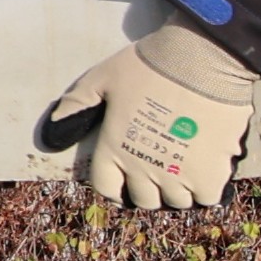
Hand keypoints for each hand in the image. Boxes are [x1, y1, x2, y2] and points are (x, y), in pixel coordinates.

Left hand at [49, 12, 258, 209]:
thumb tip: (49, 136)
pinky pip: (206, 199)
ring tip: (183, 169)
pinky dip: (206, 189)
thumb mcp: (102, 78)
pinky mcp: (211, 175)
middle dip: (147, 187)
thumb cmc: (149, 65)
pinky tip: (207, 169)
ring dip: (177, 189)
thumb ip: (75, 105)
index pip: (106, 187)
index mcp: (113, 150)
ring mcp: (177, 177)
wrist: (202, 59)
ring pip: (175, 201)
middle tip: (157, 168)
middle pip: (142, 199)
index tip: (125, 178)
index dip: (114, 185)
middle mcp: (142, 170)